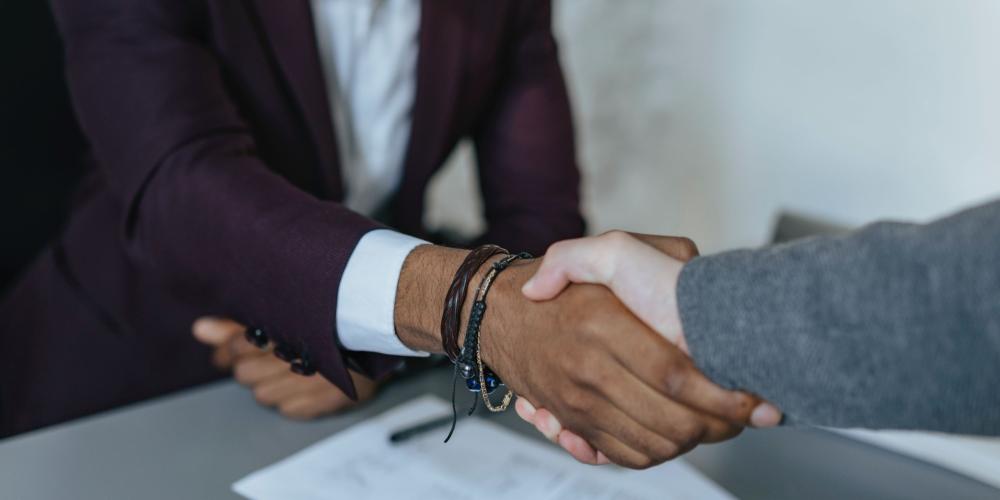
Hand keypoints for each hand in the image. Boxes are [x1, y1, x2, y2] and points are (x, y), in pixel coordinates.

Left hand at [192, 317, 377, 418]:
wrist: (379, 323)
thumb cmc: (325, 319)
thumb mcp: (278, 315)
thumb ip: (235, 325)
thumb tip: (198, 330)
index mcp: (287, 327)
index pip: (239, 346)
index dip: (232, 348)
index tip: (238, 346)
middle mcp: (302, 354)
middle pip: (245, 376)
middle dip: (249, 367)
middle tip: (265, 357)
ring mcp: (318, 380)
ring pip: (264, 396)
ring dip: (268, 385)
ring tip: (286, 369)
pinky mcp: (332, 399)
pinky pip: (290, 410)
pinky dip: (291, 399)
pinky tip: (301, 384)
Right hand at [517, 231, 781, 463]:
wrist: (498, 314)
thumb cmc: (564, 288)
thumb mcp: (608, 248)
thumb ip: (654, 250)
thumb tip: (691, 271)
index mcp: (603, 322)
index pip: (673, 374)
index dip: (719, 395)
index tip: (750, 399)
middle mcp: (588, 366)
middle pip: (670, 420)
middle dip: (718, 427)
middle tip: (744, 417)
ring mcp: (577, 400)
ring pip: (652, 445)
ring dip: (693, 443)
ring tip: (717, 426)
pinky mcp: (572, 421)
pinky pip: (623, 455)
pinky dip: (655, 454)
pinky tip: (674, 435)